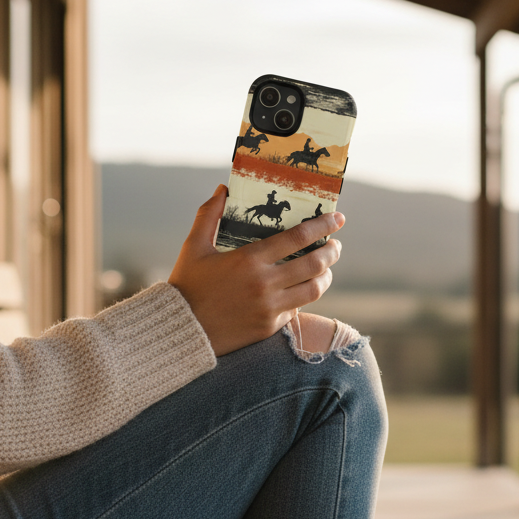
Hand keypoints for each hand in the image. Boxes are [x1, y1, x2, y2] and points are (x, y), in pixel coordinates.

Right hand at [168, 185, 343, 355]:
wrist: (180, 330)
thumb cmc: (187, 286)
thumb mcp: (193, 246)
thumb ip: (209, 215)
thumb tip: (223, 188)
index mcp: (249, 259)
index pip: (298, 237)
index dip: (323, 226)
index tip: (338, 218)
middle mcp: (265, 283)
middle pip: (314, 264)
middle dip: (331, 252)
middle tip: (335, 245)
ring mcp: (270, 307)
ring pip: (313, 290)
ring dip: (325, 276)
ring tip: (325, 269)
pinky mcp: (269, 326)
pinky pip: (297, 309)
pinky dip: (304, 297)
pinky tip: (302, 289)